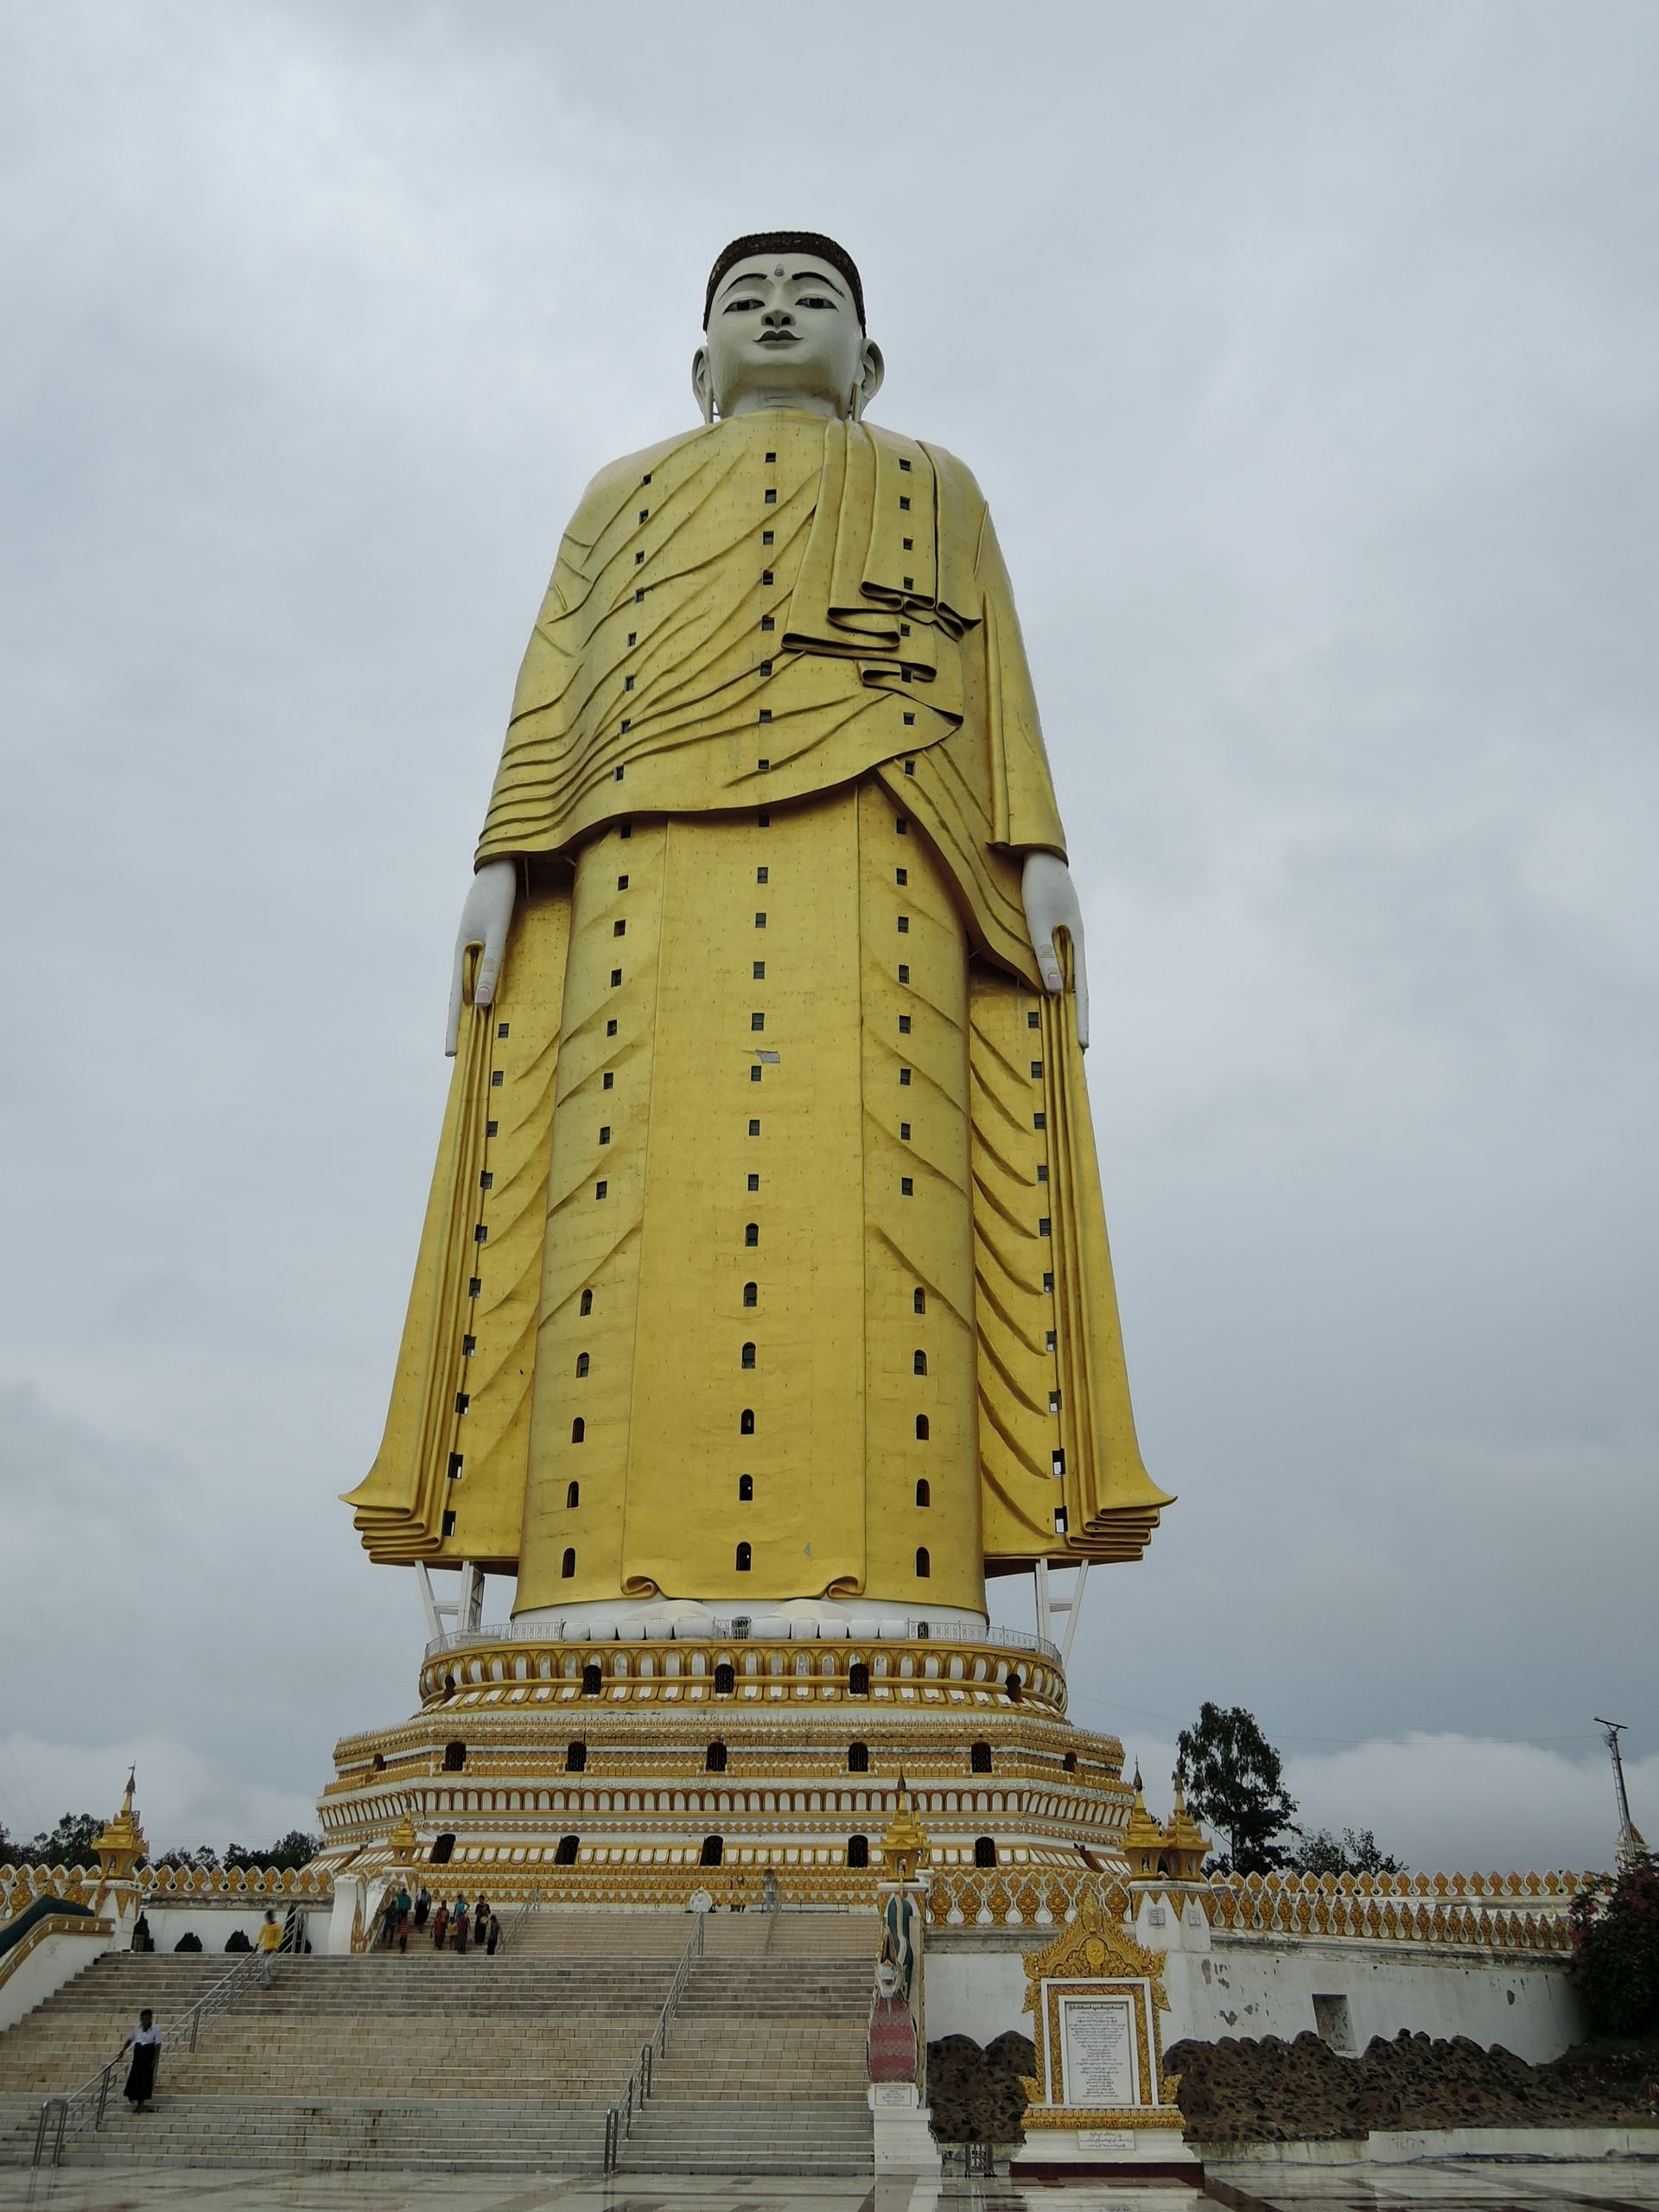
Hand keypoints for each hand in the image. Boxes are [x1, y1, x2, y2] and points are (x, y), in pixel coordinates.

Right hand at [445, 861, 516, 1056]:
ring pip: (471, 986)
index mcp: (462, 954)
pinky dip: (482, 990)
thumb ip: (492, 965)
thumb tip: (483, 1003)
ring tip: (471, 1035)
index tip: (450, 1054)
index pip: (456, 1001)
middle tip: (454, 1055)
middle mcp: (465, 954)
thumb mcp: (498, 932)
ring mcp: (474, 948)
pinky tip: (485, 1001)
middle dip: (459, 1026)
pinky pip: (482, 972)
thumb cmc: (500, 897)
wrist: (501, 866)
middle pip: (460, 998)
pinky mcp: (485, 940)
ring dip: (471, 1010)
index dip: (453, 1028)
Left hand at [1022, 850, 1089, 1050]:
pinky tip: (1052, 992)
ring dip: (1067, 1002)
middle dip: (1078, 1017)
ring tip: (1066, 1028)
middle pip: (1078, 988)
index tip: (1083, 1045)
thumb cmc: (1036, 884)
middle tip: (1079, 1047)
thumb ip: (1043, 954)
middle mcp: (1075, 943)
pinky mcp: (1055, 931)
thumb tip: (1055, 992)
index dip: (1082, 1019)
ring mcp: (1066, 937)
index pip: (1081, 991)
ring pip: (1069, 977)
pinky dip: (1057, 982)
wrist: (1038, 853)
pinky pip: (1059, 963)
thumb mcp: (1036, 920)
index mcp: (1077, 943)